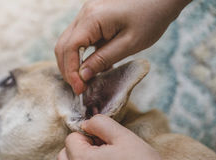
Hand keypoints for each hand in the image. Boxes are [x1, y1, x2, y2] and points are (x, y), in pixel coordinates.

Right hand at [55, 0, 190, 93]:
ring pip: (68, 42)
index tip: (80, 89)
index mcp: (92, 19)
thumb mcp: (129, 43)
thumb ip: (103, 60)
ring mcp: (87, 13)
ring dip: (72, 63)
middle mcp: (84, 13)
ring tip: (84, 80)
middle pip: (63, 45)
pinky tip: (93, 66)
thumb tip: (82, 76)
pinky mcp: (93, 16)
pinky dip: (81, 54)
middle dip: (67, 69)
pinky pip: (80, 38)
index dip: (71, 72)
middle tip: (79, 88)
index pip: (69, 49)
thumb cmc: (152, 15)